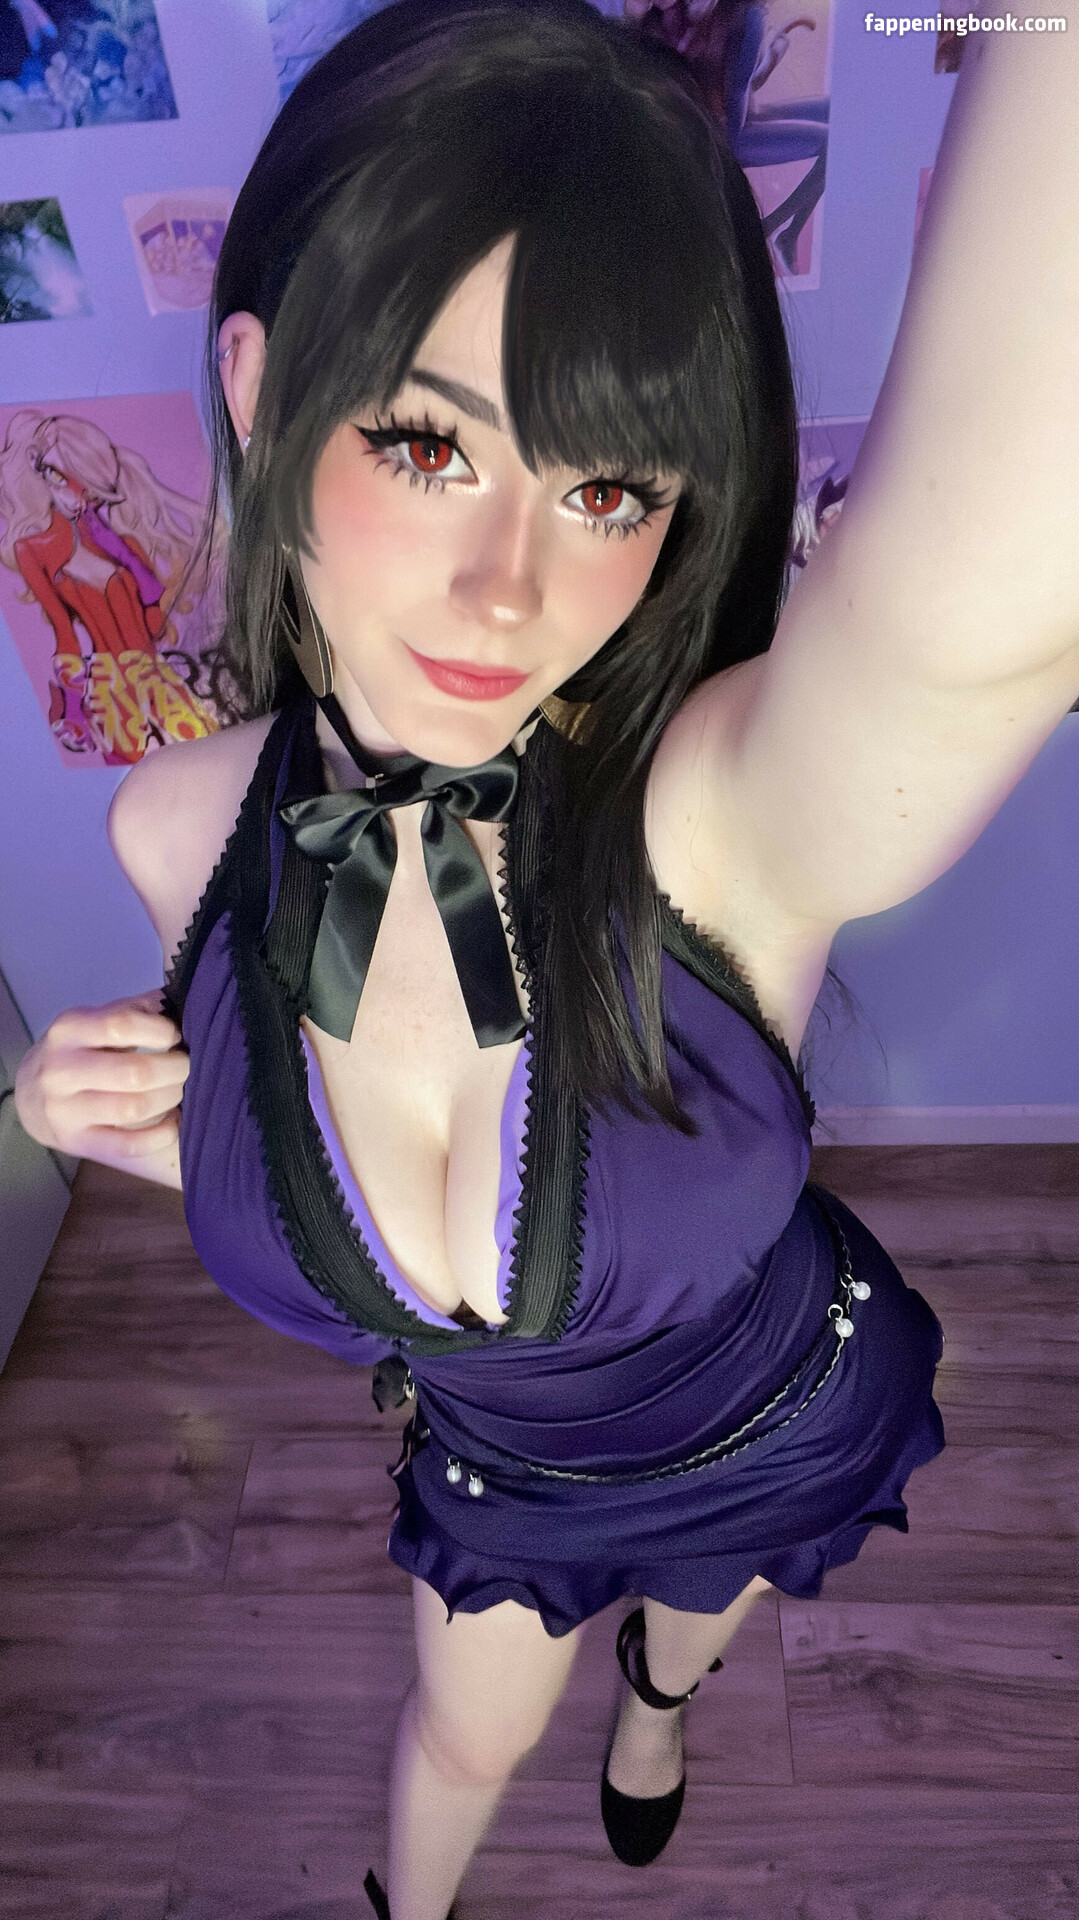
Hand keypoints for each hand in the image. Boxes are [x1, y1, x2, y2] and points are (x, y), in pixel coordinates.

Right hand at [13, 990, 188, 1186]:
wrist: (31, 1096)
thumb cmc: (77, 1053)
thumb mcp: (95, 1021)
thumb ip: (134, 1010)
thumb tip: (177, 1002)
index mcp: (69, 1030)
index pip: (122, 1025)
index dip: (160, 1030)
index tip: (174, 1036)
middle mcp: (61, 1070)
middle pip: (135, 1072)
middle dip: (175, 1069)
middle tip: (185, 1066)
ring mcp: (66, 1111)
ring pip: (134, 1108)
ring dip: (170, 1098)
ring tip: (177, 1090)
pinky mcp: (78, 1142)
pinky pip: (128, 1146)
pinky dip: (161, 1135)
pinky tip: (173, 1122)